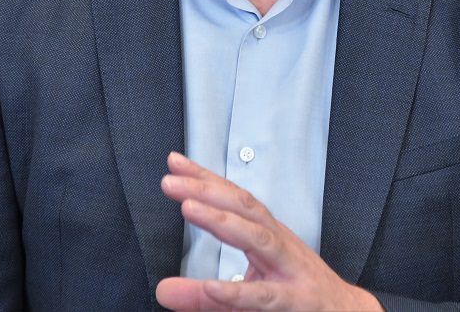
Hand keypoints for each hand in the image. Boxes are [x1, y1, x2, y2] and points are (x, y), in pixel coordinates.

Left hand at [156, 152, 381, 310]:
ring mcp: (290, 270)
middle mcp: (279, 245)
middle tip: (171, 180)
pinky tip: (213, 287)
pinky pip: (265, 297)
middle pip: (243, 208)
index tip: (175, 162)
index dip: (205, 179)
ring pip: (257, 239)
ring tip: (189, 208)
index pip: (234, 199)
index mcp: (267, 236)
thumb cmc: (296, 296)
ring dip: (223, 221)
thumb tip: (162, 290)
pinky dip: (238, 292)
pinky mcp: (296, 302)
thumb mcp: (246, 296)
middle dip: (207, 190)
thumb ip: (202, 296)